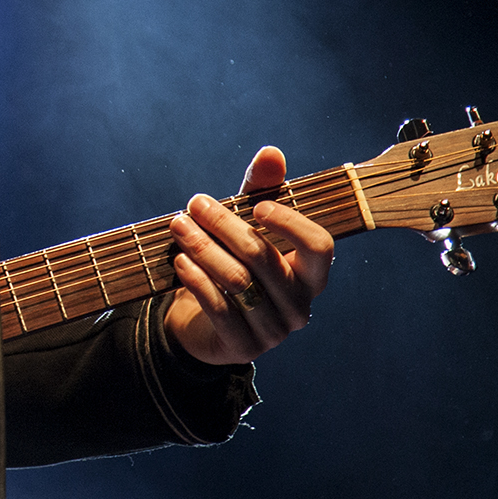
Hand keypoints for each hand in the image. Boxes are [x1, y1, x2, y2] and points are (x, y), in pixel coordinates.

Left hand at [162, 146, 333, 366]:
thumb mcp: (246, 225)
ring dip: (204, 249)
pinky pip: (220, 310)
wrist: (203, 324)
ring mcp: (274, 331)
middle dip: (224, 226)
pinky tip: (180, 261)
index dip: (290, 223)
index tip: (255, 205)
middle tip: (193, 205)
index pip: (319, 246)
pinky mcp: (244, 347)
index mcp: (311, 274)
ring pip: (239, 283)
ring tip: (178, 227)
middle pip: (264, 258)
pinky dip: (197, 281)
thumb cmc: (234, 264)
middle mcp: (300, 305)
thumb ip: (261, 190)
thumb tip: (271, 151)